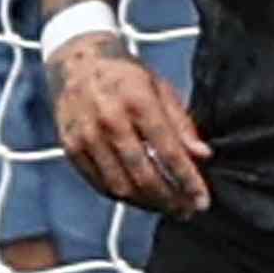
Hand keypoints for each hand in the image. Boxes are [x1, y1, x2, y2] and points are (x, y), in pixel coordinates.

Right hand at [52, 36, 207, 214]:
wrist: (76, 62)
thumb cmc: (125, 76)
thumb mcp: (160, 89)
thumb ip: (181, 124)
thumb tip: (202, 155)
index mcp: (137, 102)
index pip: (169, 153)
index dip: (189, 182)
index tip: (203, 200)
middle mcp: (109, 121)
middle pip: (144, 176)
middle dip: (170, 200)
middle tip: (187, 211)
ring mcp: (85, 136)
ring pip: (120, 186)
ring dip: (147, 204)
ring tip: (167, 207)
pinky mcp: (70, 148)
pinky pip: (98, 183)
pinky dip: (122, 196)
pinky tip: (140, 198)